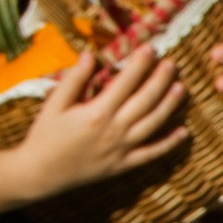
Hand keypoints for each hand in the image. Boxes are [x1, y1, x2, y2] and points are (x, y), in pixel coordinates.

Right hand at [0, 47, 186, 212]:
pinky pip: (151, 154)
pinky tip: (183, 132)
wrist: (39, 174)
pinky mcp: (123, 165)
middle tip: (172, 63)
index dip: (140, 64)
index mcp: (97, 113)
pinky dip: (169, 144)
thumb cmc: (44, 135)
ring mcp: (121, 149)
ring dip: (170, 105)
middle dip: (160, 79)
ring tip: (182, 88)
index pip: (126, 82)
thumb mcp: (54, 104)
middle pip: (145, 100)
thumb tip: (91, 54)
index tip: (150, 48)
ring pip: (153, 124)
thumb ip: (75, 79)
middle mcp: (114, 130)